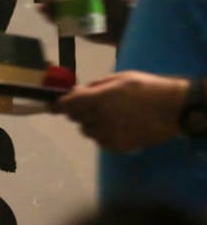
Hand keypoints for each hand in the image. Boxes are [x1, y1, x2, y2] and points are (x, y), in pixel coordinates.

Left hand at [53, 71, 188, 150]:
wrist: (172, 110)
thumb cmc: (146, 88)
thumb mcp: (119, 79)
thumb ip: (94, 86)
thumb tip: (75, 91)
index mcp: (99, 99)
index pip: (67, 105)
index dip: (57, 105)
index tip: (52, 105)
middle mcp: (99, 118)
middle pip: (75, 117)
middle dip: (78, 111)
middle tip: (93, 105)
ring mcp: (106, 134)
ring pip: (86, 130)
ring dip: (91, 123)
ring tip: (111, 115)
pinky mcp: (115, 146)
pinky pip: (98, 140)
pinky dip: (102, 133)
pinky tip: (118, 126)